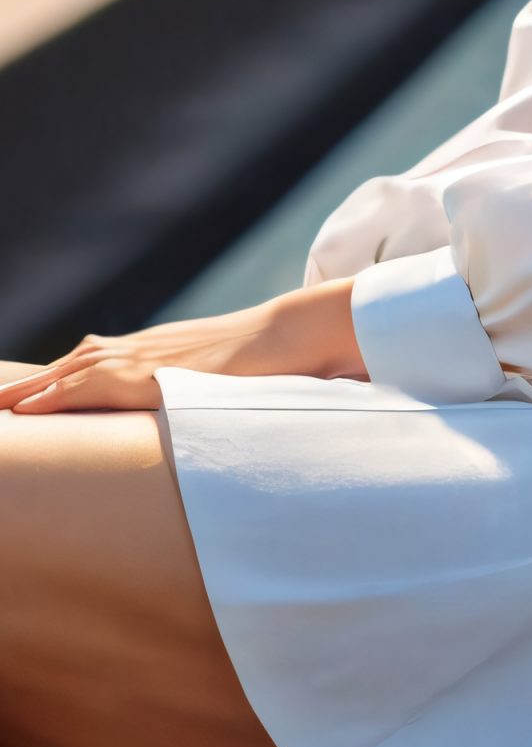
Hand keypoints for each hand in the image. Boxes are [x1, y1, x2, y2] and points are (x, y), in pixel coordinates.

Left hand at [0, 278, 368, 412]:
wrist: (290, 334)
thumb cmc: (268, 360)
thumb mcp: (221, 378)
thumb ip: (197, 389)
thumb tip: (196, 410)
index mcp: (153, 351)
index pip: (88, 363)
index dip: (53, 379)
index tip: (22, 396)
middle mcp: (140, 348)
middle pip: (68, 366)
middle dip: (26, 385)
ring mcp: (144, 357)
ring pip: (68, 373)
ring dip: (27, 391)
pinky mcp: (151, 374)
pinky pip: (90, 386)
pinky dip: (55, 397)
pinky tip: (29, 412)